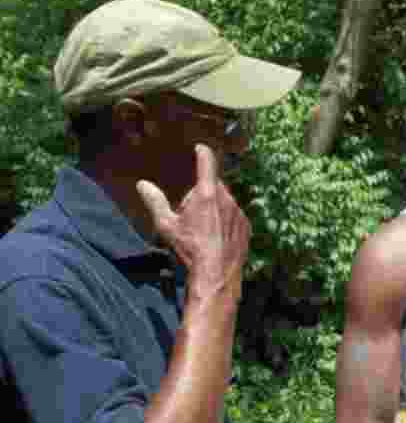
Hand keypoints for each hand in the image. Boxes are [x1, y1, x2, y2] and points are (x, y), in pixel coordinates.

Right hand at [136, 144, 249, 300]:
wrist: (216, 274)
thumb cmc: (189, 249)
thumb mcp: (166, 225)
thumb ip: (155, 201)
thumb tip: (142, 185)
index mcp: (207, 194)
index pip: (207, 163)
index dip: (203, 153)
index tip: (200, 148)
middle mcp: (227, 199)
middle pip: (213, 187)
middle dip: (202, 195)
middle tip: (191, 216)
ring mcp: (239, 213)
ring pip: (225, 202)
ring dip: (215, 209)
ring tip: (203, 231)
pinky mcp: (246, 226)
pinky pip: (234, 217)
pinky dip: (226, 222)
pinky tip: (216, 238)